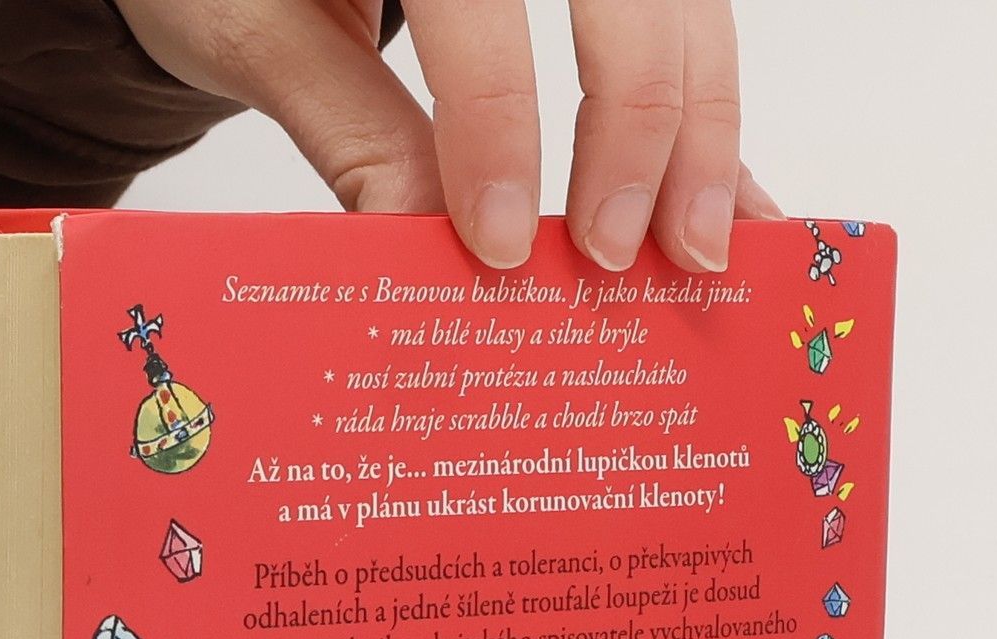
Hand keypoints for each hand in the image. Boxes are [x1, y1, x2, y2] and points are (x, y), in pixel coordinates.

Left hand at [113, 1, 780, 273]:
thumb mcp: (262, 32)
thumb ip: (347, 129)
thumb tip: (423, 254)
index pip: (477, 2)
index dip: (500, 124)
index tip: (504, 247)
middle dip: (638, 124)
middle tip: (618, 253)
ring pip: (681, 2)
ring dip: (702, 126)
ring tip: (701, 246)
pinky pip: (684, 22)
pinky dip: (709, 114)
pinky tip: (734, 198)